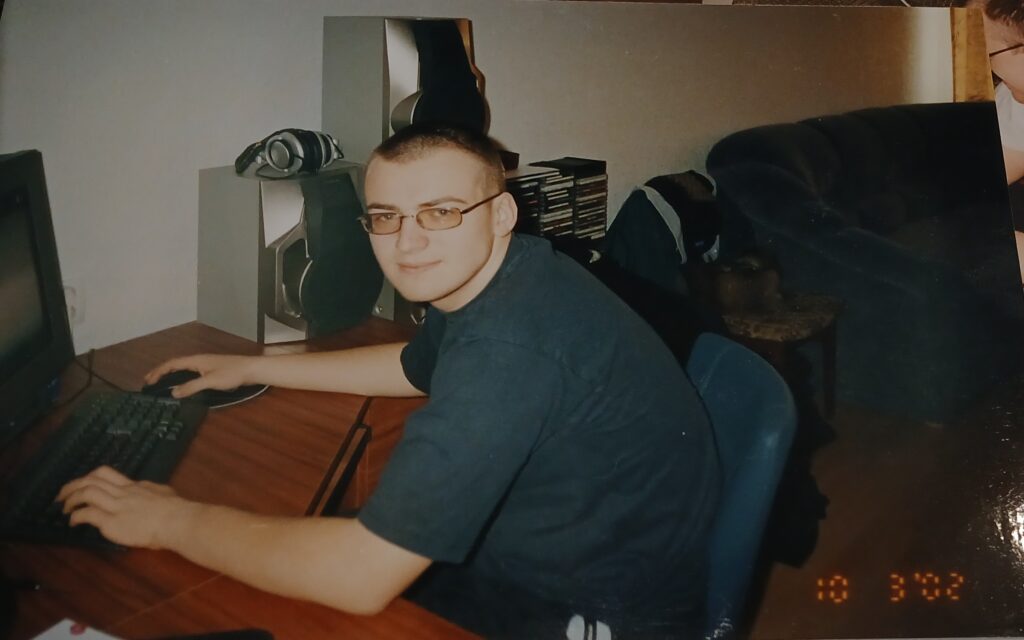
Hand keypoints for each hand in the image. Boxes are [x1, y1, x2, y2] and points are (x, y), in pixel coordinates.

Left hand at [56, 466, 196, 548]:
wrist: (178, 521)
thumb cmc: (177, 510)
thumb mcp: (164, 493)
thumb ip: (154, 491)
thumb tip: (154, 492)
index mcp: (134, 486)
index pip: (107, 474)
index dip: (90, 478)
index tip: (82, 484)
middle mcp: (123, 492)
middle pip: (92, 480)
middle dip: (73, 485)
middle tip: (62, 494)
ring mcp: (116, 506)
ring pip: (87, 493)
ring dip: (71, 499)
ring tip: (64, 506)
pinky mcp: (112, 522)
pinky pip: (88, 515)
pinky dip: (76, 517)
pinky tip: (73, 522)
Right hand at [144, 354, 257, 397]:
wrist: (252, 369)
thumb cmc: (232, 373)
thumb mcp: (210, 381)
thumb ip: (191, 386)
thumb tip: (173, 392)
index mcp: (196, 360)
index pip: (171, 364)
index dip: (158, 372)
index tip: (147, 381)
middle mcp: (198, 360)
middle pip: (175, 364)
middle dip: (161, 372)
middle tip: (148, 382)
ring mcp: (205, 364)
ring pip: (182, 367)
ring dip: (170, 374)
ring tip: (160, 382)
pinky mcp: (211, 369)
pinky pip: (190, 371)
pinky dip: (181, 376)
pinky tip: (182, 383)